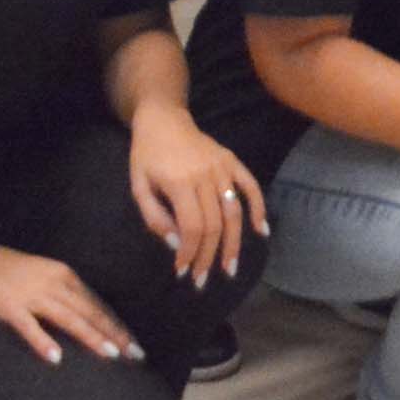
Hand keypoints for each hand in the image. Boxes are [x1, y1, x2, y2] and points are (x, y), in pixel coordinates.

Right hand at [0, 242, 141, 365]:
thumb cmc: (6, 271)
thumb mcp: (41, 276)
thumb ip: (62, 294)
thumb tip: (85, 315)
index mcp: (63, 275)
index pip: (96, 304)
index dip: (115, 325)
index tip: (133, 343)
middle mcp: (53, 283)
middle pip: (89, 311)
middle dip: (113, 333)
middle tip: (134, 354)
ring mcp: (31, 294)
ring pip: (68, 318)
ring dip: (90, 336)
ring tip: (109, 354)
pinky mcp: (8, 305)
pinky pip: (29, 327)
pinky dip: (43, 342)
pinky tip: (56, 358)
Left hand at [125, 109, 271, 286]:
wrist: (164, 120)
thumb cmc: (146, 156)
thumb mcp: (139, 187)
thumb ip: (154, 217)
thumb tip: (175, 244)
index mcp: (179, 184)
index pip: (193, 227)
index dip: (190, 253)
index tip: (182, 271)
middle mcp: (206, 177)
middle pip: (215, 224)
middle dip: (209, 256)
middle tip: (202, 279)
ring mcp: (223, 168)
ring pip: (234, 212)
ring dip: (233, 243)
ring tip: (230, 267)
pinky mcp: (232, 162)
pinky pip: (251, 186)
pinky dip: (258, 208)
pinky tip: (261, 231)